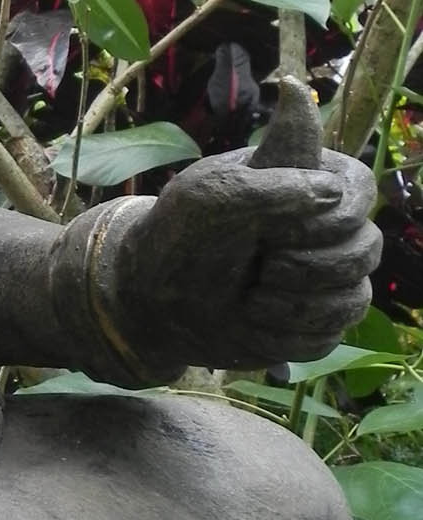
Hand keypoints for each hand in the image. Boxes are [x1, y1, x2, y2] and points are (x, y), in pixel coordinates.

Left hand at [109, 148, 380, 371]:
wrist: (152, 301)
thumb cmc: (179, 237)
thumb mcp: (213, 195)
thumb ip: (274, 184)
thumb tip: (334, 193)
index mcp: (305, 181)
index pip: (361, 188)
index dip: (333, 214)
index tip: (281, 226)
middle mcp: (324, 229)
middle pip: (367, 249)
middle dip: (309, 265)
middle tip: (260, 264)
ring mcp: (323, 279)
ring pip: (356, 300)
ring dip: (295, 304)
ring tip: (250, 295)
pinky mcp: (313, 324)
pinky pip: (330, 337)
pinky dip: (285, 335)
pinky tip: (252, 321)